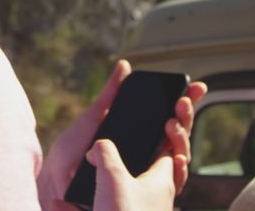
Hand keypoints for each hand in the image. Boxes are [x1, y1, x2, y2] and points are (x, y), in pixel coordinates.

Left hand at [37, 60, 207, 209]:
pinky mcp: (142, 190)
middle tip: (182, 102)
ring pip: (179, 156)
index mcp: (140, 134)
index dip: (186, 102)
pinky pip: (171, 183)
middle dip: (187, 115)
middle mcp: (148, 153)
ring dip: (182, 138)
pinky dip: (179, 169)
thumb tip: (125, 65)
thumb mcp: (95, 116)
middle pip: (179, 134)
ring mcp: (148, 171)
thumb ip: (112, 93)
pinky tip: (178, 157)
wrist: (56, 177)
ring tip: (174, 124)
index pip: (171, 116)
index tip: (198, 86)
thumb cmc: (72, 149)